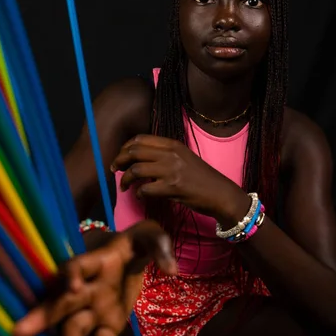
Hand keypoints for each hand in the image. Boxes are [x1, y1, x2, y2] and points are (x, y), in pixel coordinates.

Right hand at [13, 221, 175, 335]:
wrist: (129, 258)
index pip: (76, 266)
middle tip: (21, 333)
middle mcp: (85, 289)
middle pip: (61, 303)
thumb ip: (159, 245)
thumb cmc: (133, 243)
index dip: (71, 275)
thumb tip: (171, 268)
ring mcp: (91, 310)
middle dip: (43, 317)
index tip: (72, 286)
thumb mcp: (148, 235)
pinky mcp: (104, 327)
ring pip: (74, 332)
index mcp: (93, 262)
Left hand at [111, 134, 248, 223]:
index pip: (140, 139)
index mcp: (172, 144)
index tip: (120, 157)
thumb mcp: (183, 158)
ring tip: (124, 187)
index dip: (125, 147)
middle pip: (134, 151)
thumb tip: (140, 160)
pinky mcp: (172, 187)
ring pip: (136, 169)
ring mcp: (171, 170)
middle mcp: (171, 154)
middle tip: (115, 170)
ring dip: (125, 180)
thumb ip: (164, 155)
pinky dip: (138, 193)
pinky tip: (140, 196)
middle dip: (119, 161)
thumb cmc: (201, 178)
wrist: (220, 193)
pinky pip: (145, 189)